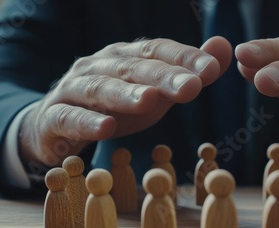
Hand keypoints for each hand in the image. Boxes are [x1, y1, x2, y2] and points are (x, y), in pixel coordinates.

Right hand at [20, 36, 231, 166]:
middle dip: (163, 77)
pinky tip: (106, 129)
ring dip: (125, 94)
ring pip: (100, 88)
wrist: (56, 124)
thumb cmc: (115, 106)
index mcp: (126, 57)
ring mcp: (74, 89)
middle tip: (191, 88)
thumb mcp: (155, 90)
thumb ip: (188, 73)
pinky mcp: (55, 116)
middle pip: (132, 68)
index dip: (183, 58)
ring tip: (149, 101)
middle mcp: (99, 66)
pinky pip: (69, 117)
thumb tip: (224, 46)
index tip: (211, 70)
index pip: (157, 51)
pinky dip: (86, 122)